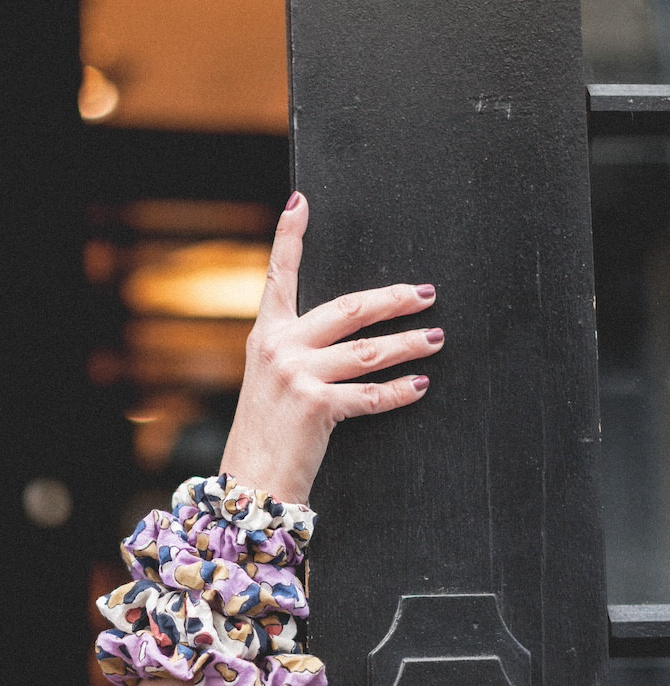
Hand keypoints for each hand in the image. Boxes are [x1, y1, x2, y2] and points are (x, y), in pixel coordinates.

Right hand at [219, 193, 442, 502]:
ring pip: (369, 350)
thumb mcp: (268, 383)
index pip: (279, 276)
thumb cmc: (264, 436)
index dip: (289, 237)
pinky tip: (419, 385)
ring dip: (408, 343)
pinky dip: (400, 391)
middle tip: (425, 294)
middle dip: (393, 300)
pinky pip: (371, 393)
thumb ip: (296, 354)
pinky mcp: (316, 404)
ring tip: (435, 338)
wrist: (250, 482)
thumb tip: (343, 338)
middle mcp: (279, 347)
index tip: (300, 202)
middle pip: (349, 308)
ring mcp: (297, 374)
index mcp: (266, 336)